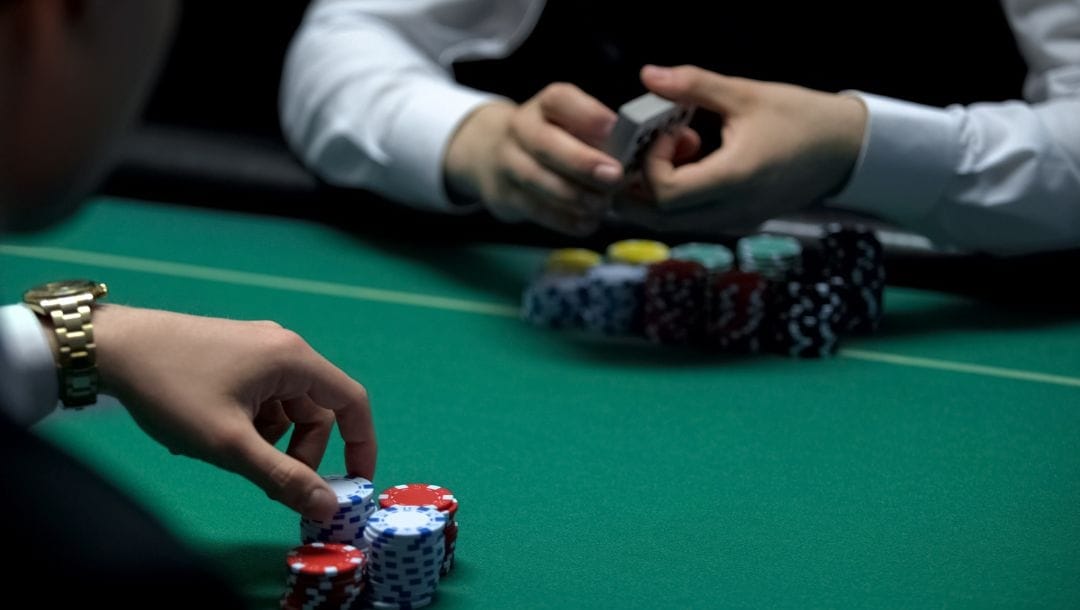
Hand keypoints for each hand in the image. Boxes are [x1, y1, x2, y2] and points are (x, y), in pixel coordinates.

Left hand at [93, 305, 375, 520]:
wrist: (111, 348)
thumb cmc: (174, 391)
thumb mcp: (230, 445)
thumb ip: (283, 477)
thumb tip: (327, 507)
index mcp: (294, 360)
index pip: (352, 403)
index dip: (361, 445)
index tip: (352, 484)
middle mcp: (284, 348)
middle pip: (315, 411)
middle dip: (300, 452)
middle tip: (269, 483)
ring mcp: (258, 348)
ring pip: (285, 408)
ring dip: (269, 440)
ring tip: (225, 454)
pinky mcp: (235, 353)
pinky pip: (262, 397)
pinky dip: (249, 424)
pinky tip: (211, 433)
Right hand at [443, 84, 624, 235]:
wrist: (494, 155)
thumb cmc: (554, 139)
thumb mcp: (570, 123)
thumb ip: (598, 135)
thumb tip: (635, 152)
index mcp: (545, 105)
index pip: (560, 100)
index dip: (587, 114)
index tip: (613, 128)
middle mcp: (521, 128)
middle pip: (545, 143)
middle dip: (581, 162)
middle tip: (614, 176)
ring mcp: (508, 162)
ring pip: (537, 179)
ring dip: (574, 195)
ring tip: (602, 204)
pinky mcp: (506, 195)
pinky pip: (535, 209)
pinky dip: (564, 219)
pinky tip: (587, 222)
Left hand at [613, 64, 866, 232]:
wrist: (848, 149)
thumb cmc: (802, 118)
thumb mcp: (746, 94)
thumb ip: (694, 85)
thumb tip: (649, 75)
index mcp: (734, 178)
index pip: (666, 193)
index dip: (651, 164)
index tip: (666, 133)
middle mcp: (732, 209)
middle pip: (659, 218)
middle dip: (640, 185)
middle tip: (648, 148)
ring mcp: (735, 221)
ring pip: (672, 222)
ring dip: (658, 191)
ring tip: (678, 150)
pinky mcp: (739, 221)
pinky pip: (693, 218)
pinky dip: (679, 196)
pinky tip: (694, 162)